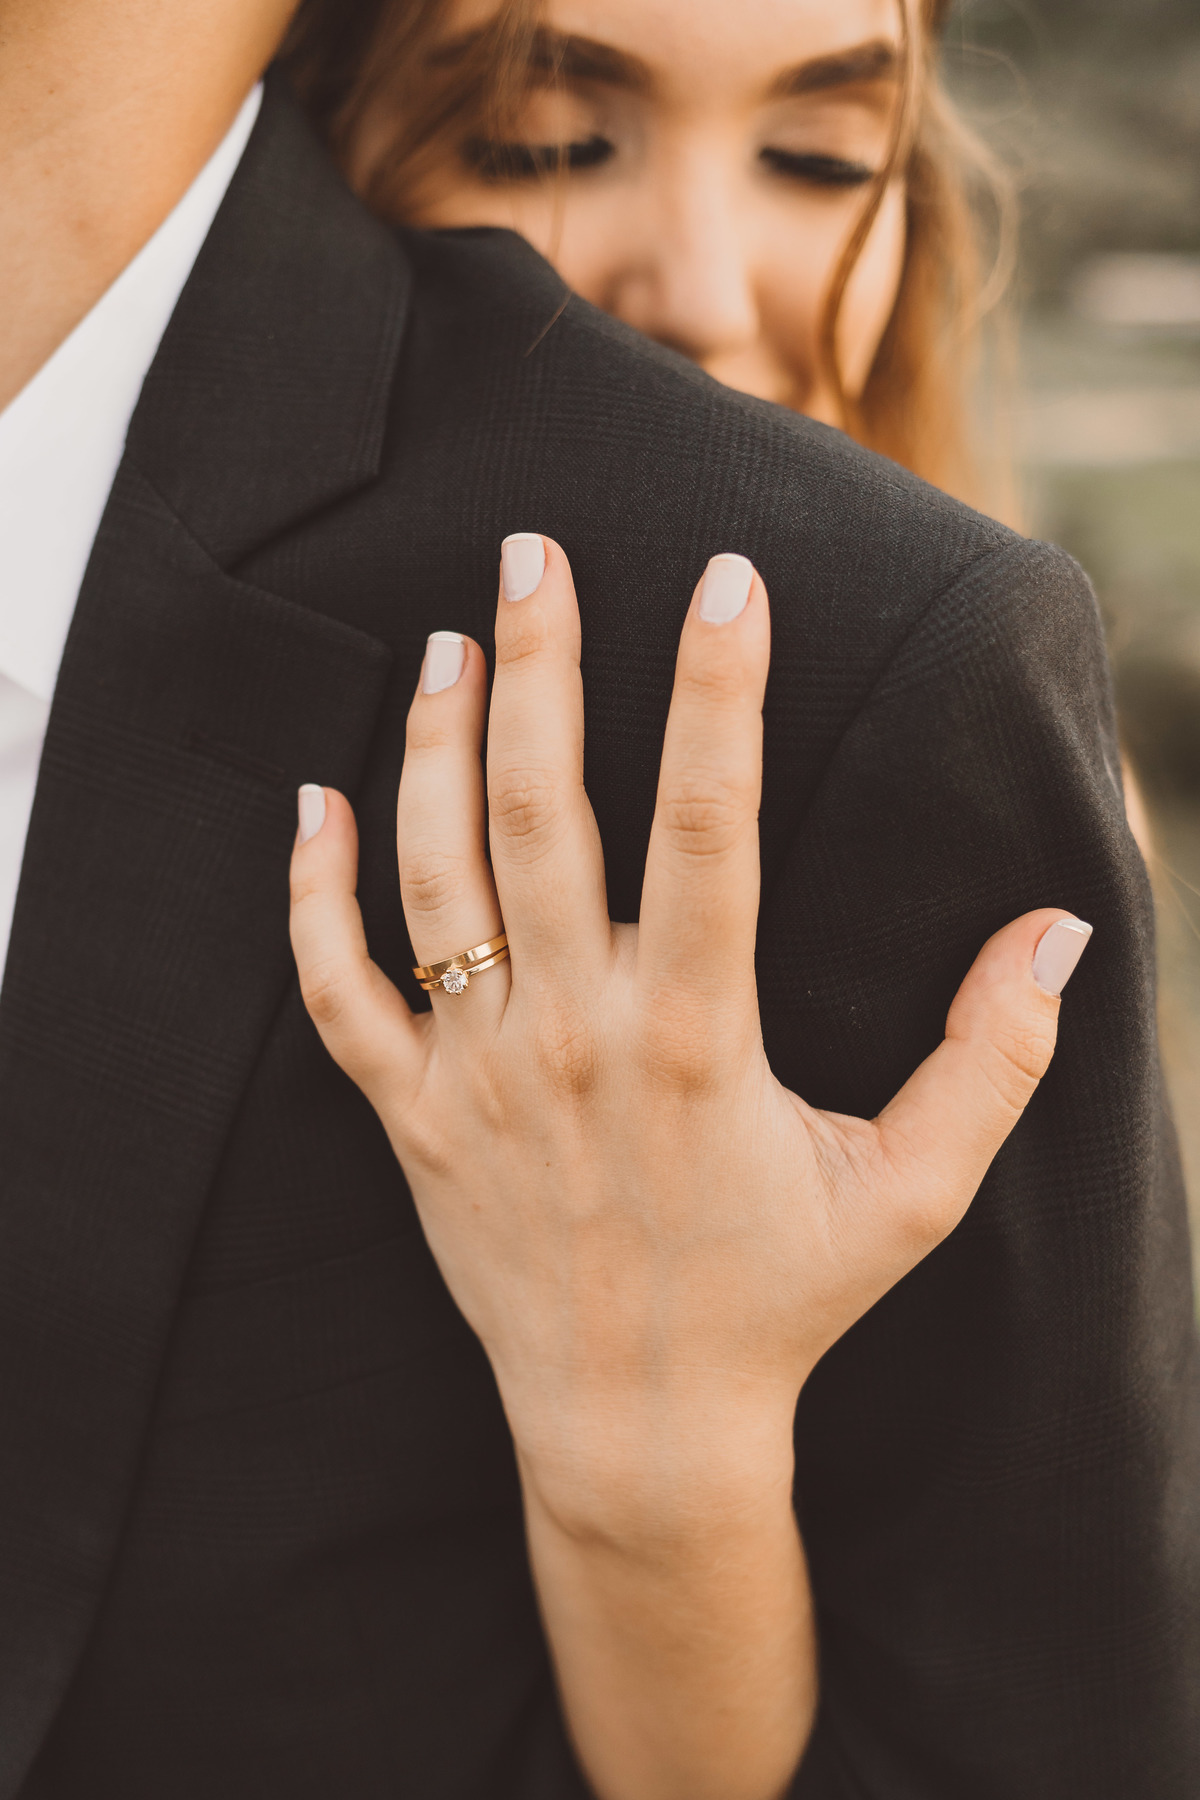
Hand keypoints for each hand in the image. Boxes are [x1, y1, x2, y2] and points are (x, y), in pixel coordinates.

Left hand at [288, 536, 1090, 1799]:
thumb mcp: (910, 1194)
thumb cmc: (781, 1301)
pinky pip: (338, 990)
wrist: (634, 1425)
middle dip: (542, 667)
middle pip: (541, 815)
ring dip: (432, 749)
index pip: (708, 827)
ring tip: (450, 643)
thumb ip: (992, 1062)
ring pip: (433, 877)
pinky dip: (314, 895)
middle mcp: (570, 1037)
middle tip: (533, 549)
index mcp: (695, 1038)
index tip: (725, 578)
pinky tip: (316, 801)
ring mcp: (475, 1074)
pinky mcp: (411, 1116)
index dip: (719, 693)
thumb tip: (1061, 931)